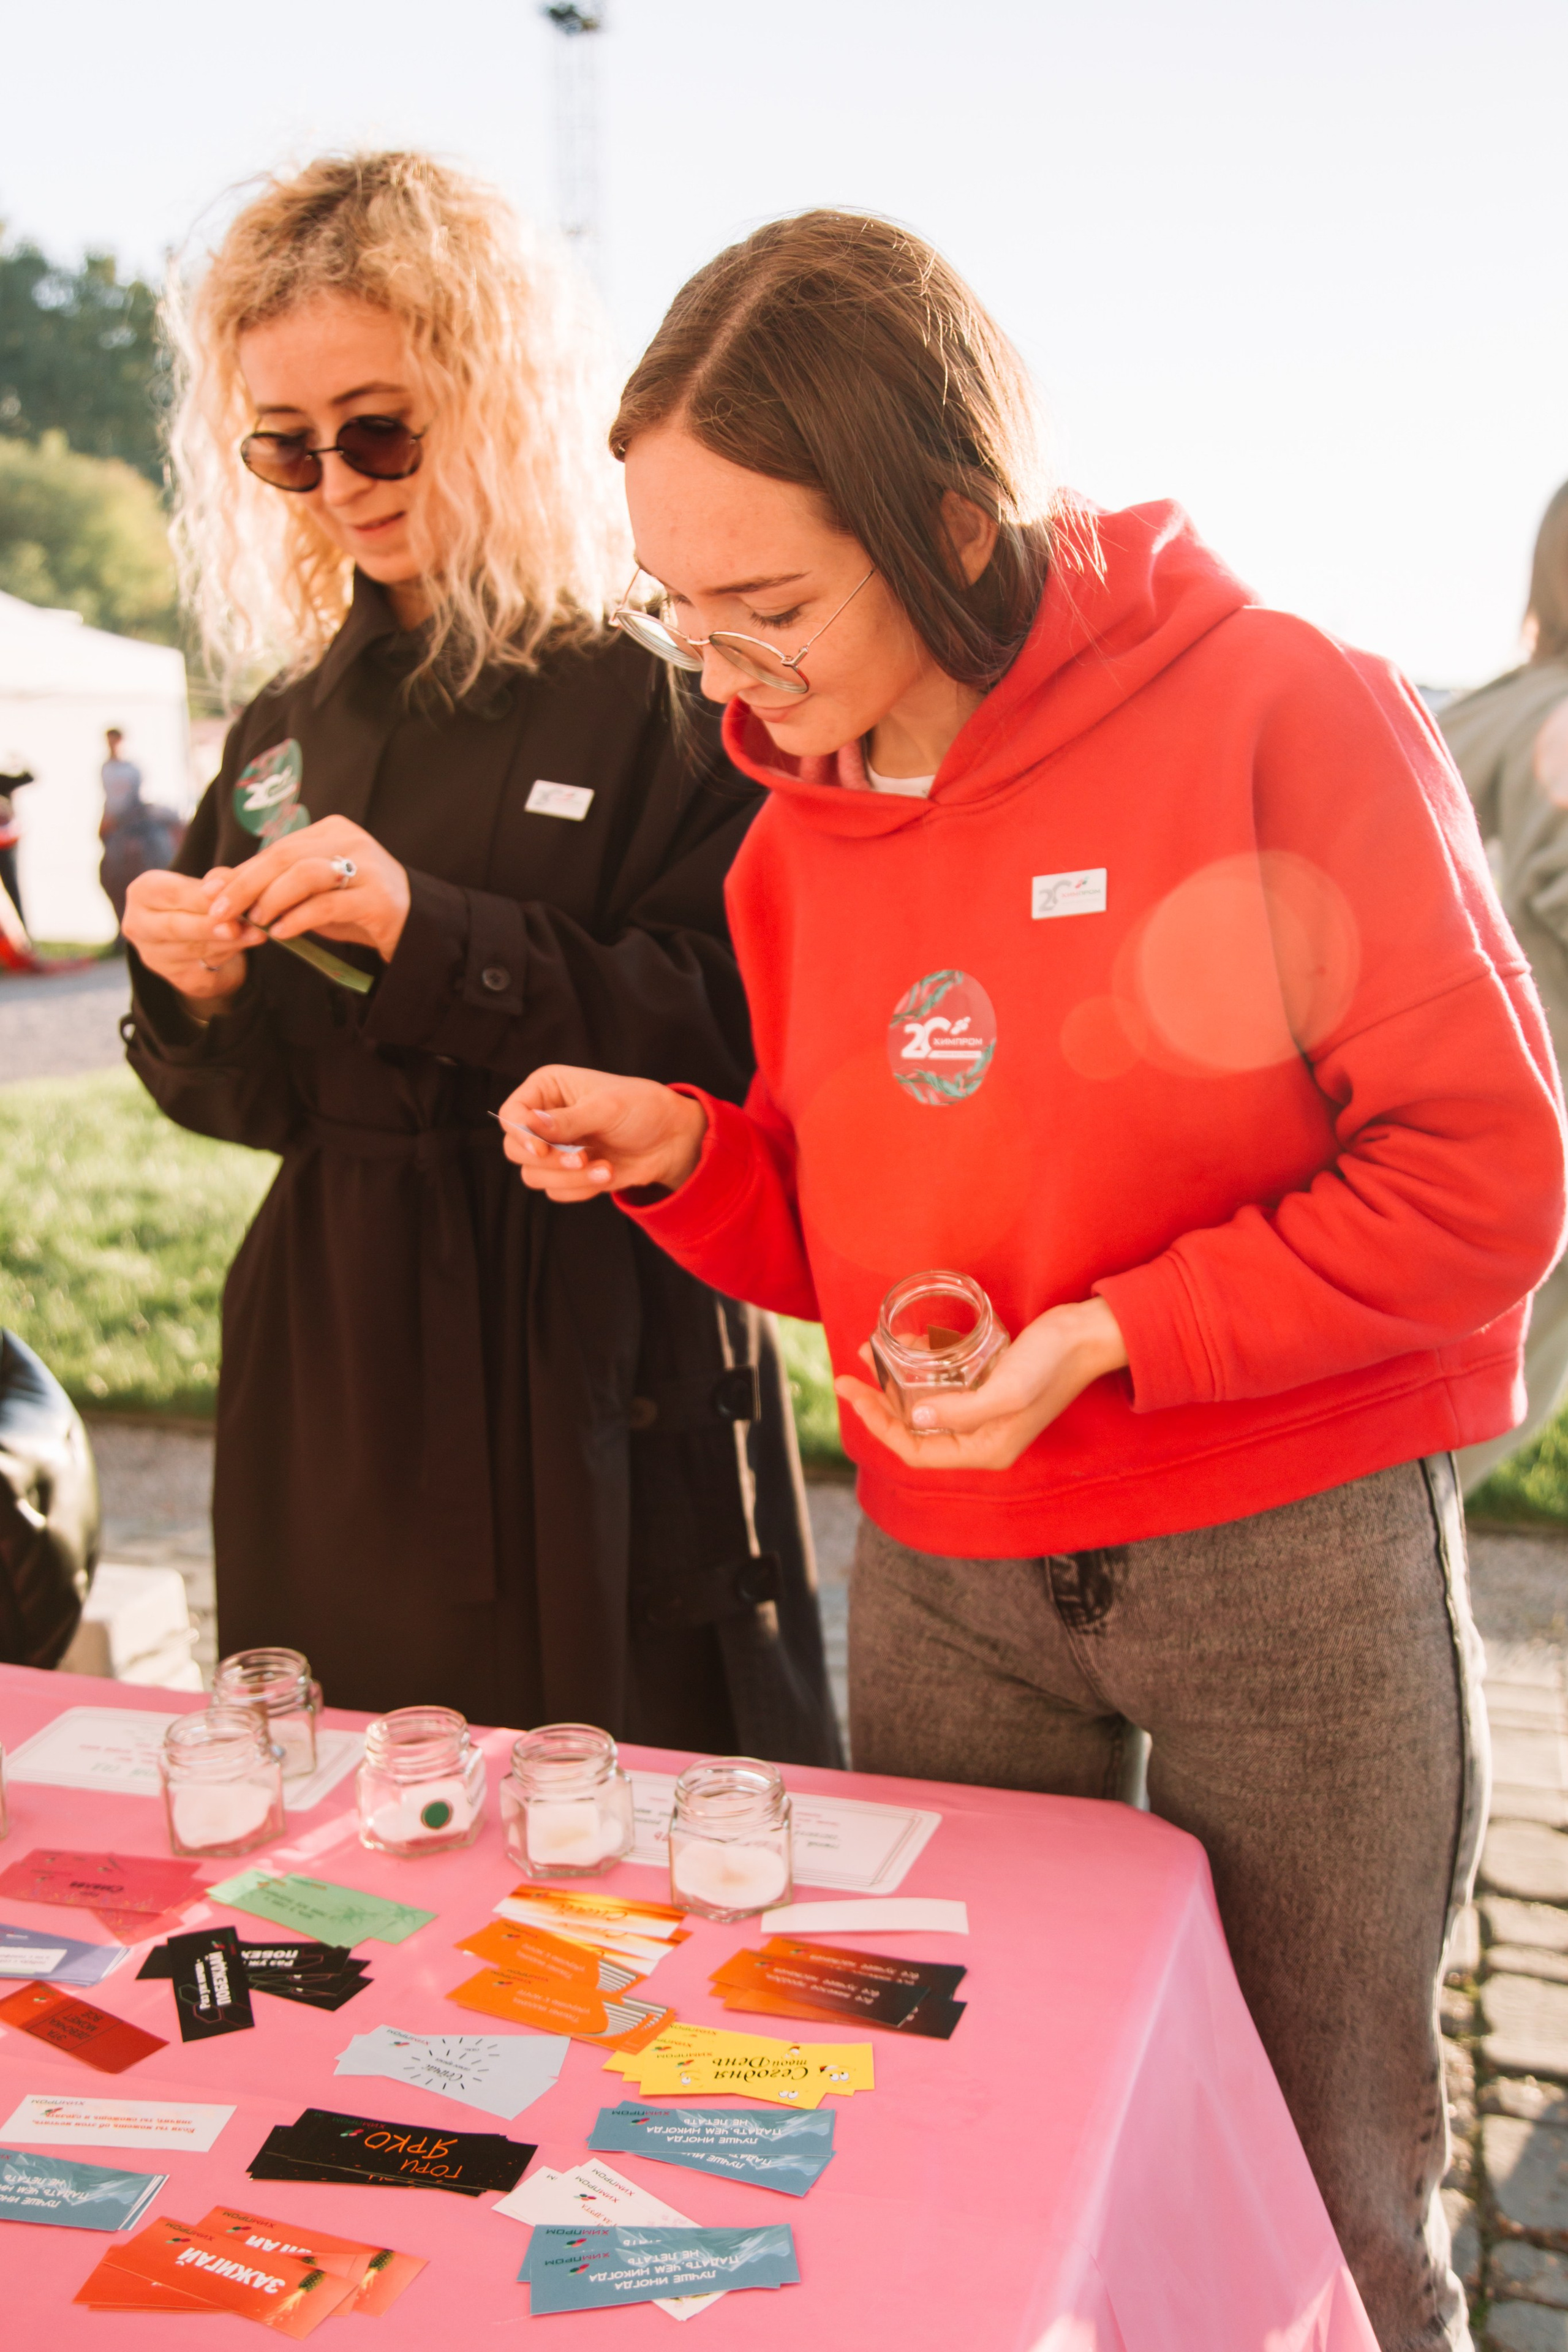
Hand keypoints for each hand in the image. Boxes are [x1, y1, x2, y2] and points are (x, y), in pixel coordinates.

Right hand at [122, 867, 248, 1003]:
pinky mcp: (177, 978)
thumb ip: (216, 882)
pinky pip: (205, 969)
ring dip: (227, 942)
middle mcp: (139, 926)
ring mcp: (155, 956)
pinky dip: (229, 955)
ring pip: (193, 949)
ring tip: (255, 934)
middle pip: (174, 927)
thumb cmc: (200, 902)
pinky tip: (246, 946)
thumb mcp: (206, 884)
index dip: (199, 897)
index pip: (170, 894)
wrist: (201, 937)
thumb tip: (223, 888)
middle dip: (208, 926)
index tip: (226, 894)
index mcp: (142, 893)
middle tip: (236, 925)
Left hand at [205, 815, 409, 963]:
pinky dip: (299, 918)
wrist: (415, 930)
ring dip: (272, 900)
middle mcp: (351, 840)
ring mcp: (368, 867)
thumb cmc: (355, 911)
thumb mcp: (308, 897)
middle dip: (246, 885)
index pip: (277, 848)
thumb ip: (267, 886)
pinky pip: (329, 904)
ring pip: (305, 874)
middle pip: (285, 856)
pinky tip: (282, 932)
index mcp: (332, 831)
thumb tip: (215, 882)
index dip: (241, 872)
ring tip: (257, 923)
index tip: (212, 895)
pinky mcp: (379, 898)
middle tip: (221, 912)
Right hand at [497, 1066, 708, 1200]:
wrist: (671, 1140)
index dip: (520, 1134)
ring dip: (569, 1178)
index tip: (540, 1149)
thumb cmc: (642, 1109)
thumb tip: (530, 1126)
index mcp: (547, 1089)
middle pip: (515, 1149)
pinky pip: (556, 1191)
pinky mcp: (568, 1174)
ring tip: (604, 1167)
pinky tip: (607, 1173)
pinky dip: (581, 1188)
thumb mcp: (606, 1108)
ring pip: (533, 1175)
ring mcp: (555, 1148)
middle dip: (549, 1160)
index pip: (511, 1113)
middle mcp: (544, 1119)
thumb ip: (567, 1120)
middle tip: (581, 1159)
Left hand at [836, 1296, 1128, 1472]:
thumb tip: (915, 1417)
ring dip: (897, 1377)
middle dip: (881, 1399)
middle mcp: (981, 1436)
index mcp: (984, 1449)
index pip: (915, 1450)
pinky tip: (909, 1342)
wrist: (1087, 1333)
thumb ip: (961, 1411)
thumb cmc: (1051, 1364)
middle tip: (852, 1372)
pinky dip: (923, 1364)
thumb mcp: (1005, 1391)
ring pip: (926, 1401)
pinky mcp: (989, 1385)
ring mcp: (985, 1411)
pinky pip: (945, 1382)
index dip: (879, 1424)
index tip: (854, 1393)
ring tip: (872, 1348)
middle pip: (916, 1427)